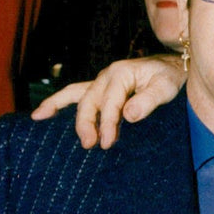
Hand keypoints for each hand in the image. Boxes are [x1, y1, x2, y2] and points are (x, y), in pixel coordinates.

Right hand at [30, 54, 184, 149]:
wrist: (174, 68)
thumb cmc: (170, 78)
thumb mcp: (165, 88)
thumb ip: (148, 101)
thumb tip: (128, 116)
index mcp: (120, 74)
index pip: (109, 103)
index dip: (107, 123)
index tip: (107, 142)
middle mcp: (107, 76)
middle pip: (88, 100)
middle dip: (85, 123)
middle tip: (89, 145)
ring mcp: (101, 82)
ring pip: (76, 95)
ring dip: (58, 107)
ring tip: (39, 118)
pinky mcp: (101, 90)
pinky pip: (76, 94)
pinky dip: (59, 102)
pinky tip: (43, 113)